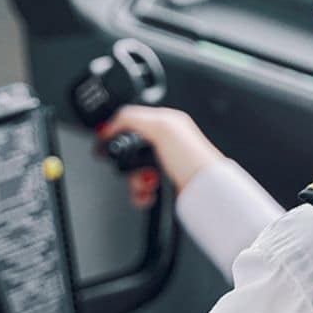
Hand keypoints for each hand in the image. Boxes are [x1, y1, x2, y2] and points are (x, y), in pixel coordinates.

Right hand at [97, 105, 224, 208]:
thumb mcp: (161, 127)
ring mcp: (164, 163)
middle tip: (138, 167)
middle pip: (128, 150)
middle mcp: (165, 141)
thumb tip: (109, 124)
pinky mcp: (164, 183)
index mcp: (165, 121)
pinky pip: (140, 189)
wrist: (206, 191)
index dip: (116, 130)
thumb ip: (132, 119)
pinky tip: (148, 193)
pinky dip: (140, 194)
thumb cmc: (193, 158)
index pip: (130, 120)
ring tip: (147, 183)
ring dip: (135, 182)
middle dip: (128, 163)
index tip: (107, 142)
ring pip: (133, 172)